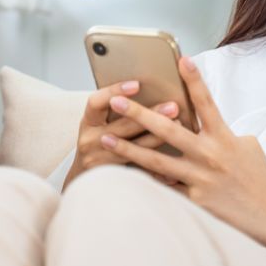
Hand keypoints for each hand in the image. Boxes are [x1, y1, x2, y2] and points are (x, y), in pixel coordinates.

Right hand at [65, 79, 181, 189]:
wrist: (86, 180)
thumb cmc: (99, 143)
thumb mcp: (99, 124)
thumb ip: (117, 111)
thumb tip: (146, 88)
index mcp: (88, 122)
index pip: (96, 102)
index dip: (114, 91)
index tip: (137, 84)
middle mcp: (89, 141)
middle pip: (121, 126)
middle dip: (150, 114)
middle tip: (173, 106)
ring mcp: (99, 161)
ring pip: (133, 149)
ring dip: (158, 137)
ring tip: (179, 126)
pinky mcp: (111, 176)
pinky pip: (139, 170)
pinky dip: (157, 164)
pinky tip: (175, 158)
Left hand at [100, 55, 265, 245]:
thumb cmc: (259, 178)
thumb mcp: (247, 146)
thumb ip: (224, 132)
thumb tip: (205, 124)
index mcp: (224, 137)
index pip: (206, 102)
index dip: (194, 79)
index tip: (181, 59)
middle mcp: (209, 154)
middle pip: (168, 130)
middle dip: (140, 113)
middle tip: (117, 100)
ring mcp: (199, 178)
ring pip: (156, 161)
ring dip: (128, 148)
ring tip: (105, 138)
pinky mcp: (194, 201)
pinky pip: (164, 189)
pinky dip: (144, 182)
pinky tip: (120, 176)